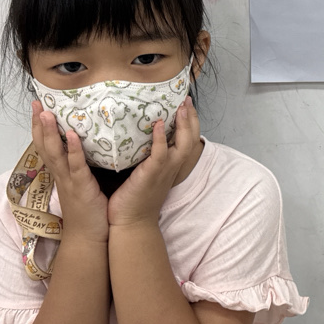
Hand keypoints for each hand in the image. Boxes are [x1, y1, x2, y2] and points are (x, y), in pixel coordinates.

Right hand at [31, 100, 109, 243]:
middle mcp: (60, 175)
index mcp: (61, 173)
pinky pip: (75, 166)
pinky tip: (70, 136)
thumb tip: (85, 147)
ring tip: (46, 113)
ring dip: (49, 133)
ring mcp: (69, 181)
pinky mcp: (81, 187)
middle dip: (39, 124)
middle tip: (36, 104)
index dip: (39, 127)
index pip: (46, 146)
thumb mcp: (81, 184)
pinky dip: (72, 150)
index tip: (37, 107)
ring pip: (55, 154)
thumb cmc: (89, 210)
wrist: (88, 238)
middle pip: (44, 146)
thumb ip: (80, 167)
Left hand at [107, 96, 201, 229]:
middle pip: (191, 138)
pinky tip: (158, 124)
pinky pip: (159, 154)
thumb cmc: (135, 198)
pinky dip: (160, 138)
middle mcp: (172, 166)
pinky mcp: (151, 174)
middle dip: (192, 118)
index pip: (188, 140)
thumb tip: (140, 137)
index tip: (186, 106)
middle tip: (187, 100)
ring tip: (181, 108)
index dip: (190, 122)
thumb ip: (148, 156)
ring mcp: (164, 170)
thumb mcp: (147, 174)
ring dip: (183, 124)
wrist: (131, 222)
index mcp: (172, 165)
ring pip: (182, 144)